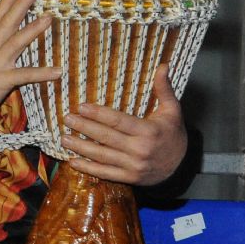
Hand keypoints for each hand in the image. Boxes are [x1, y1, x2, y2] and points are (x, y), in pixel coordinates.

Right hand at [0, 0, 62, 123]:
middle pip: (7, 22)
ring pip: (16, 42)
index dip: (9, 0)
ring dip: (33, 30)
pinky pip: (24, 76)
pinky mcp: (1, 80)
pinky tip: (57, 71)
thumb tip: (1, 41)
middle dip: (21, 4)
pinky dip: (41, 73)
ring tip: (49, 18)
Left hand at [59, 64, 185, 186]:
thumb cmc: (173, 133)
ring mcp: (134, 166)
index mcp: (149, 131)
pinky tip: (73, 161)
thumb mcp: (173, 110)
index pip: (118, 121)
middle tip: (67, 119)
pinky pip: (105, 173)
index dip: (98, 114)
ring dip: (81, 148)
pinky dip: (88, 168)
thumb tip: (163, 65)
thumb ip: (164, 88)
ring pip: (103, 156)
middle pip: (107, 138)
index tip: (81, 107)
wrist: (181, 166)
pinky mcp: (129, 178)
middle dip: (84, 128)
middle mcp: (140, 150)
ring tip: (64, 139)